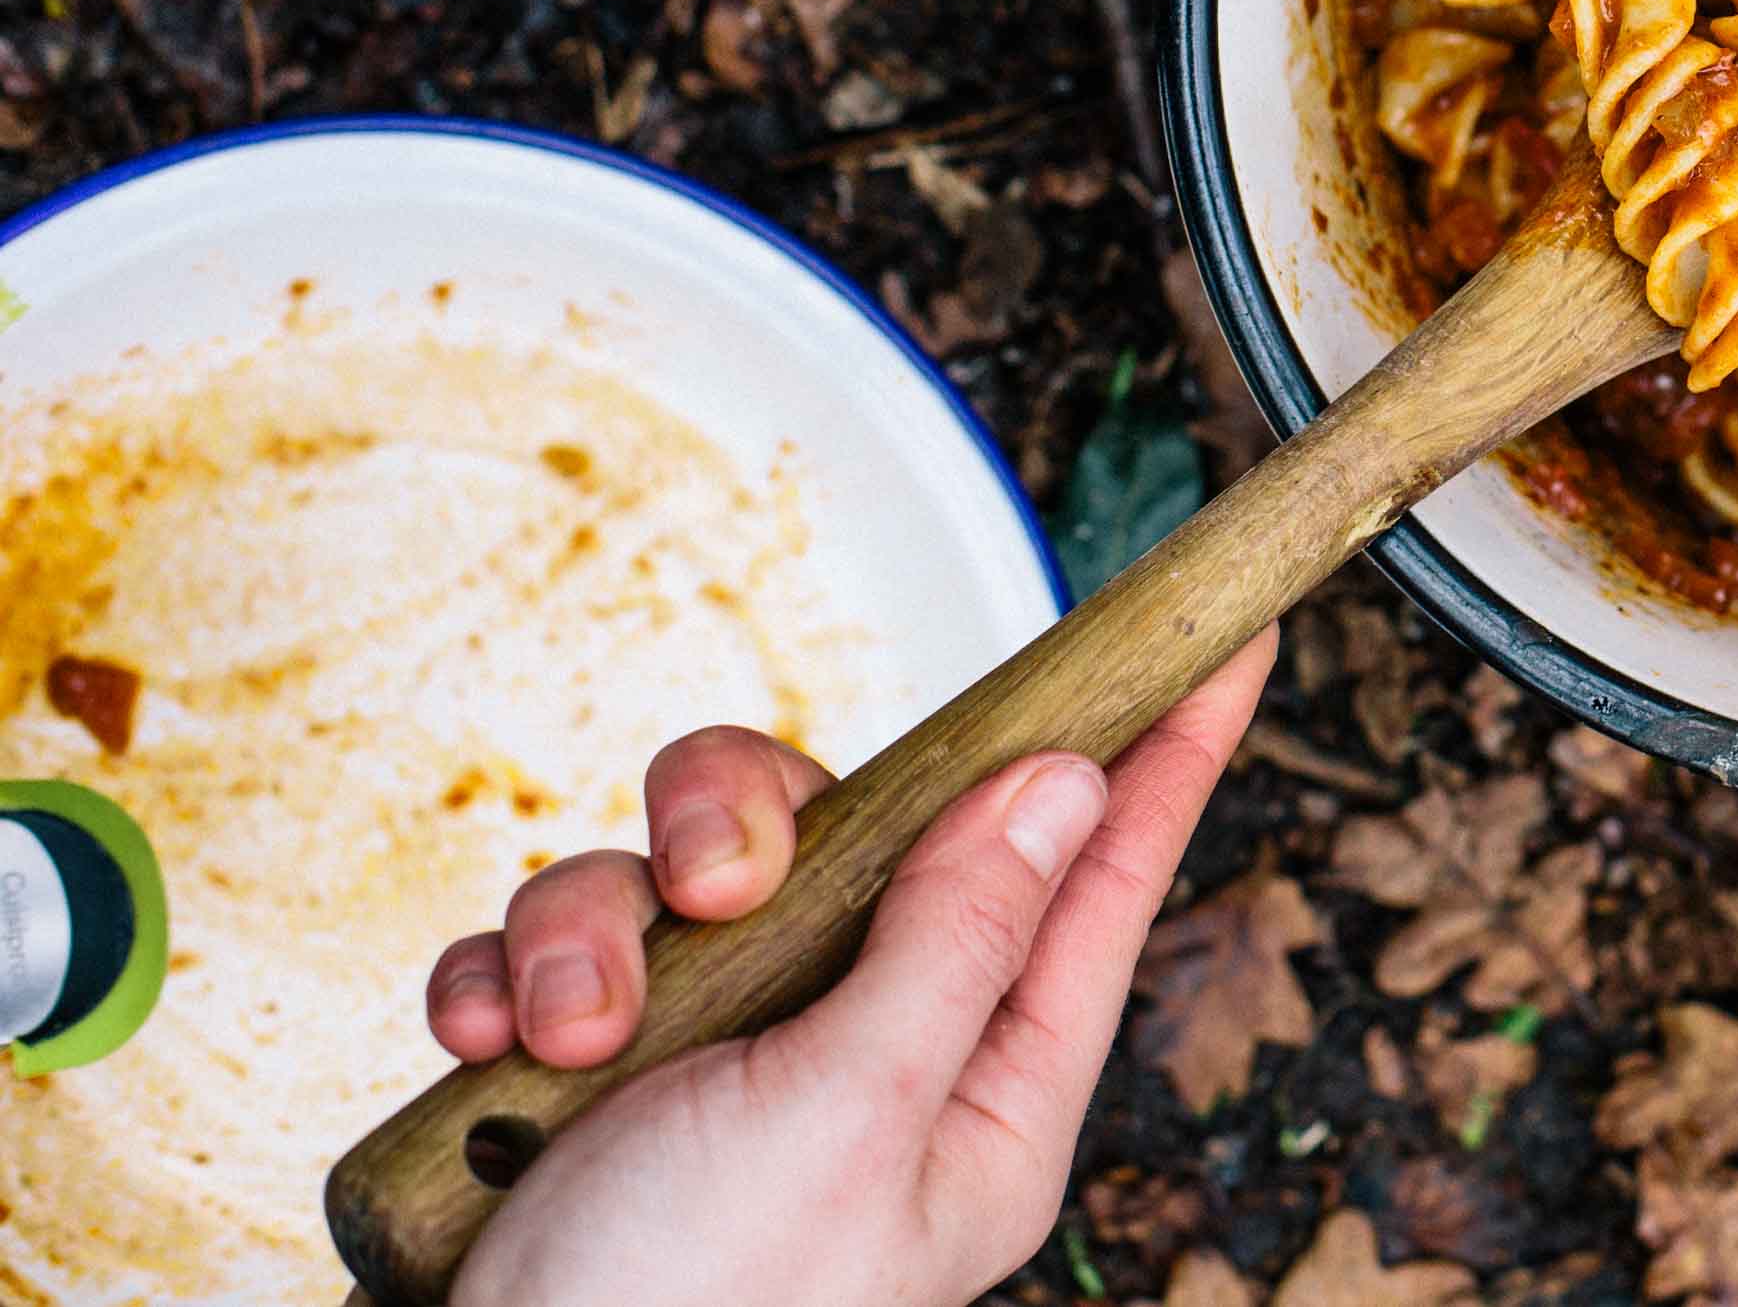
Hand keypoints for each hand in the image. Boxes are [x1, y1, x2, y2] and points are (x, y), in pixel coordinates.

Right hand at [422, 633, 1278, 1306]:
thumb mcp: (850, 1116)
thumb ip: (958, 938)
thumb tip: (1068, 782)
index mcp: (979, 1092)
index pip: (1102, 881)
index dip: (1161, 750)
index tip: (1226, 640)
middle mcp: (866, 1056)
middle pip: (861, 823)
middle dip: (747, 825)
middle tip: (714, 889)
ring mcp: (727, 1055)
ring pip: (687, 868)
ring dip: (600, 927)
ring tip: (573, 1029)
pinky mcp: (597, 1066)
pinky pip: (568, 942)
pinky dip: (511, 978)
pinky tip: (493, 1044)